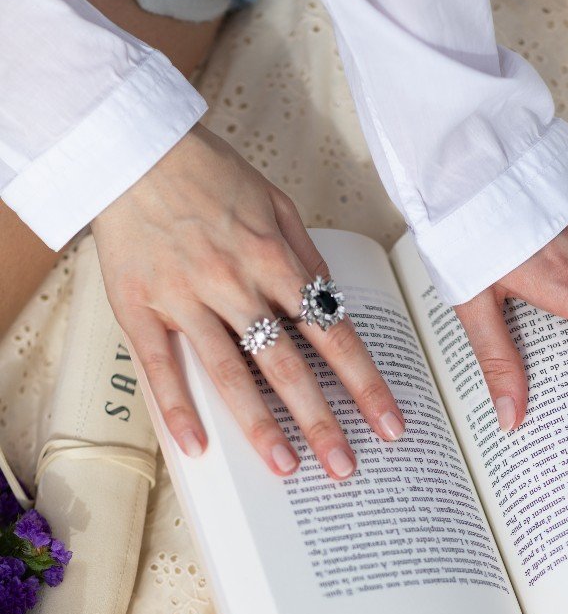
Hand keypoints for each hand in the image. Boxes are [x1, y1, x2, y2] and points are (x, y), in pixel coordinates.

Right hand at [92, 125, 404, 478]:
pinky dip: (178, 409)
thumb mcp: (274, 202)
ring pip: (229, 372)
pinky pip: (162, 367)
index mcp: (273, 258)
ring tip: (285, 467)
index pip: (331, 333)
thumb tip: (333, 304)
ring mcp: (185, 297)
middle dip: (321, 419)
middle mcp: (234, 282)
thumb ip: (306, 257)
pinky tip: (198, 448)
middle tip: (346, 467)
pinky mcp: (140, 307)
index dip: (364, 382)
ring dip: (259, 425)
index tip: (389, 422)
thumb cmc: (208, 174)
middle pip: (287, 363)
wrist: (131, 146)